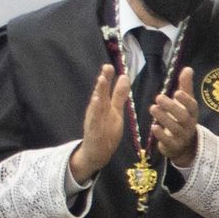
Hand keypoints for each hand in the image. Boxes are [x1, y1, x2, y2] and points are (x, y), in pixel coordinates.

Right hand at [69, 64, 128, 184]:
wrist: (96, 152)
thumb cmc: (105, 129)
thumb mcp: (115, 111)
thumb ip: (119, 95)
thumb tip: (124, 77)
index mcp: (103, 105)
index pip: (105, 90)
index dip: (107, 78)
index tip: (110, 65)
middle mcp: (97, 111)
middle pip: (100, 94)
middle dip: (103, 82)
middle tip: (106, 67)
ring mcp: (94, 121)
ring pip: (96, 106)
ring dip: (98, 94)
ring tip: (101, 81)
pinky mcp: (94, 133)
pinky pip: (95, 122)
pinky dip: (96, 113)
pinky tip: (97, 103)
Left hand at [151, 67, 198, 166]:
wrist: (184, 145)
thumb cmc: (182, 118)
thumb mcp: (185, 103)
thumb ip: (185, 86)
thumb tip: (188, 68)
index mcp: (192, 113)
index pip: (192, 106)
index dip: (185, 100)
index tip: (176, 92)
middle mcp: (189, 125)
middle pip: (183, 117)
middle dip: (171, 107)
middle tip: (158, 97)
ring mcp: (182, 136)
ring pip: (174, 128)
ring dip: (163, 118)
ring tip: (152, 108)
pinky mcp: (173, 146)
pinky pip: (168, 141)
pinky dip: (161, 134)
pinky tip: (153, 127)